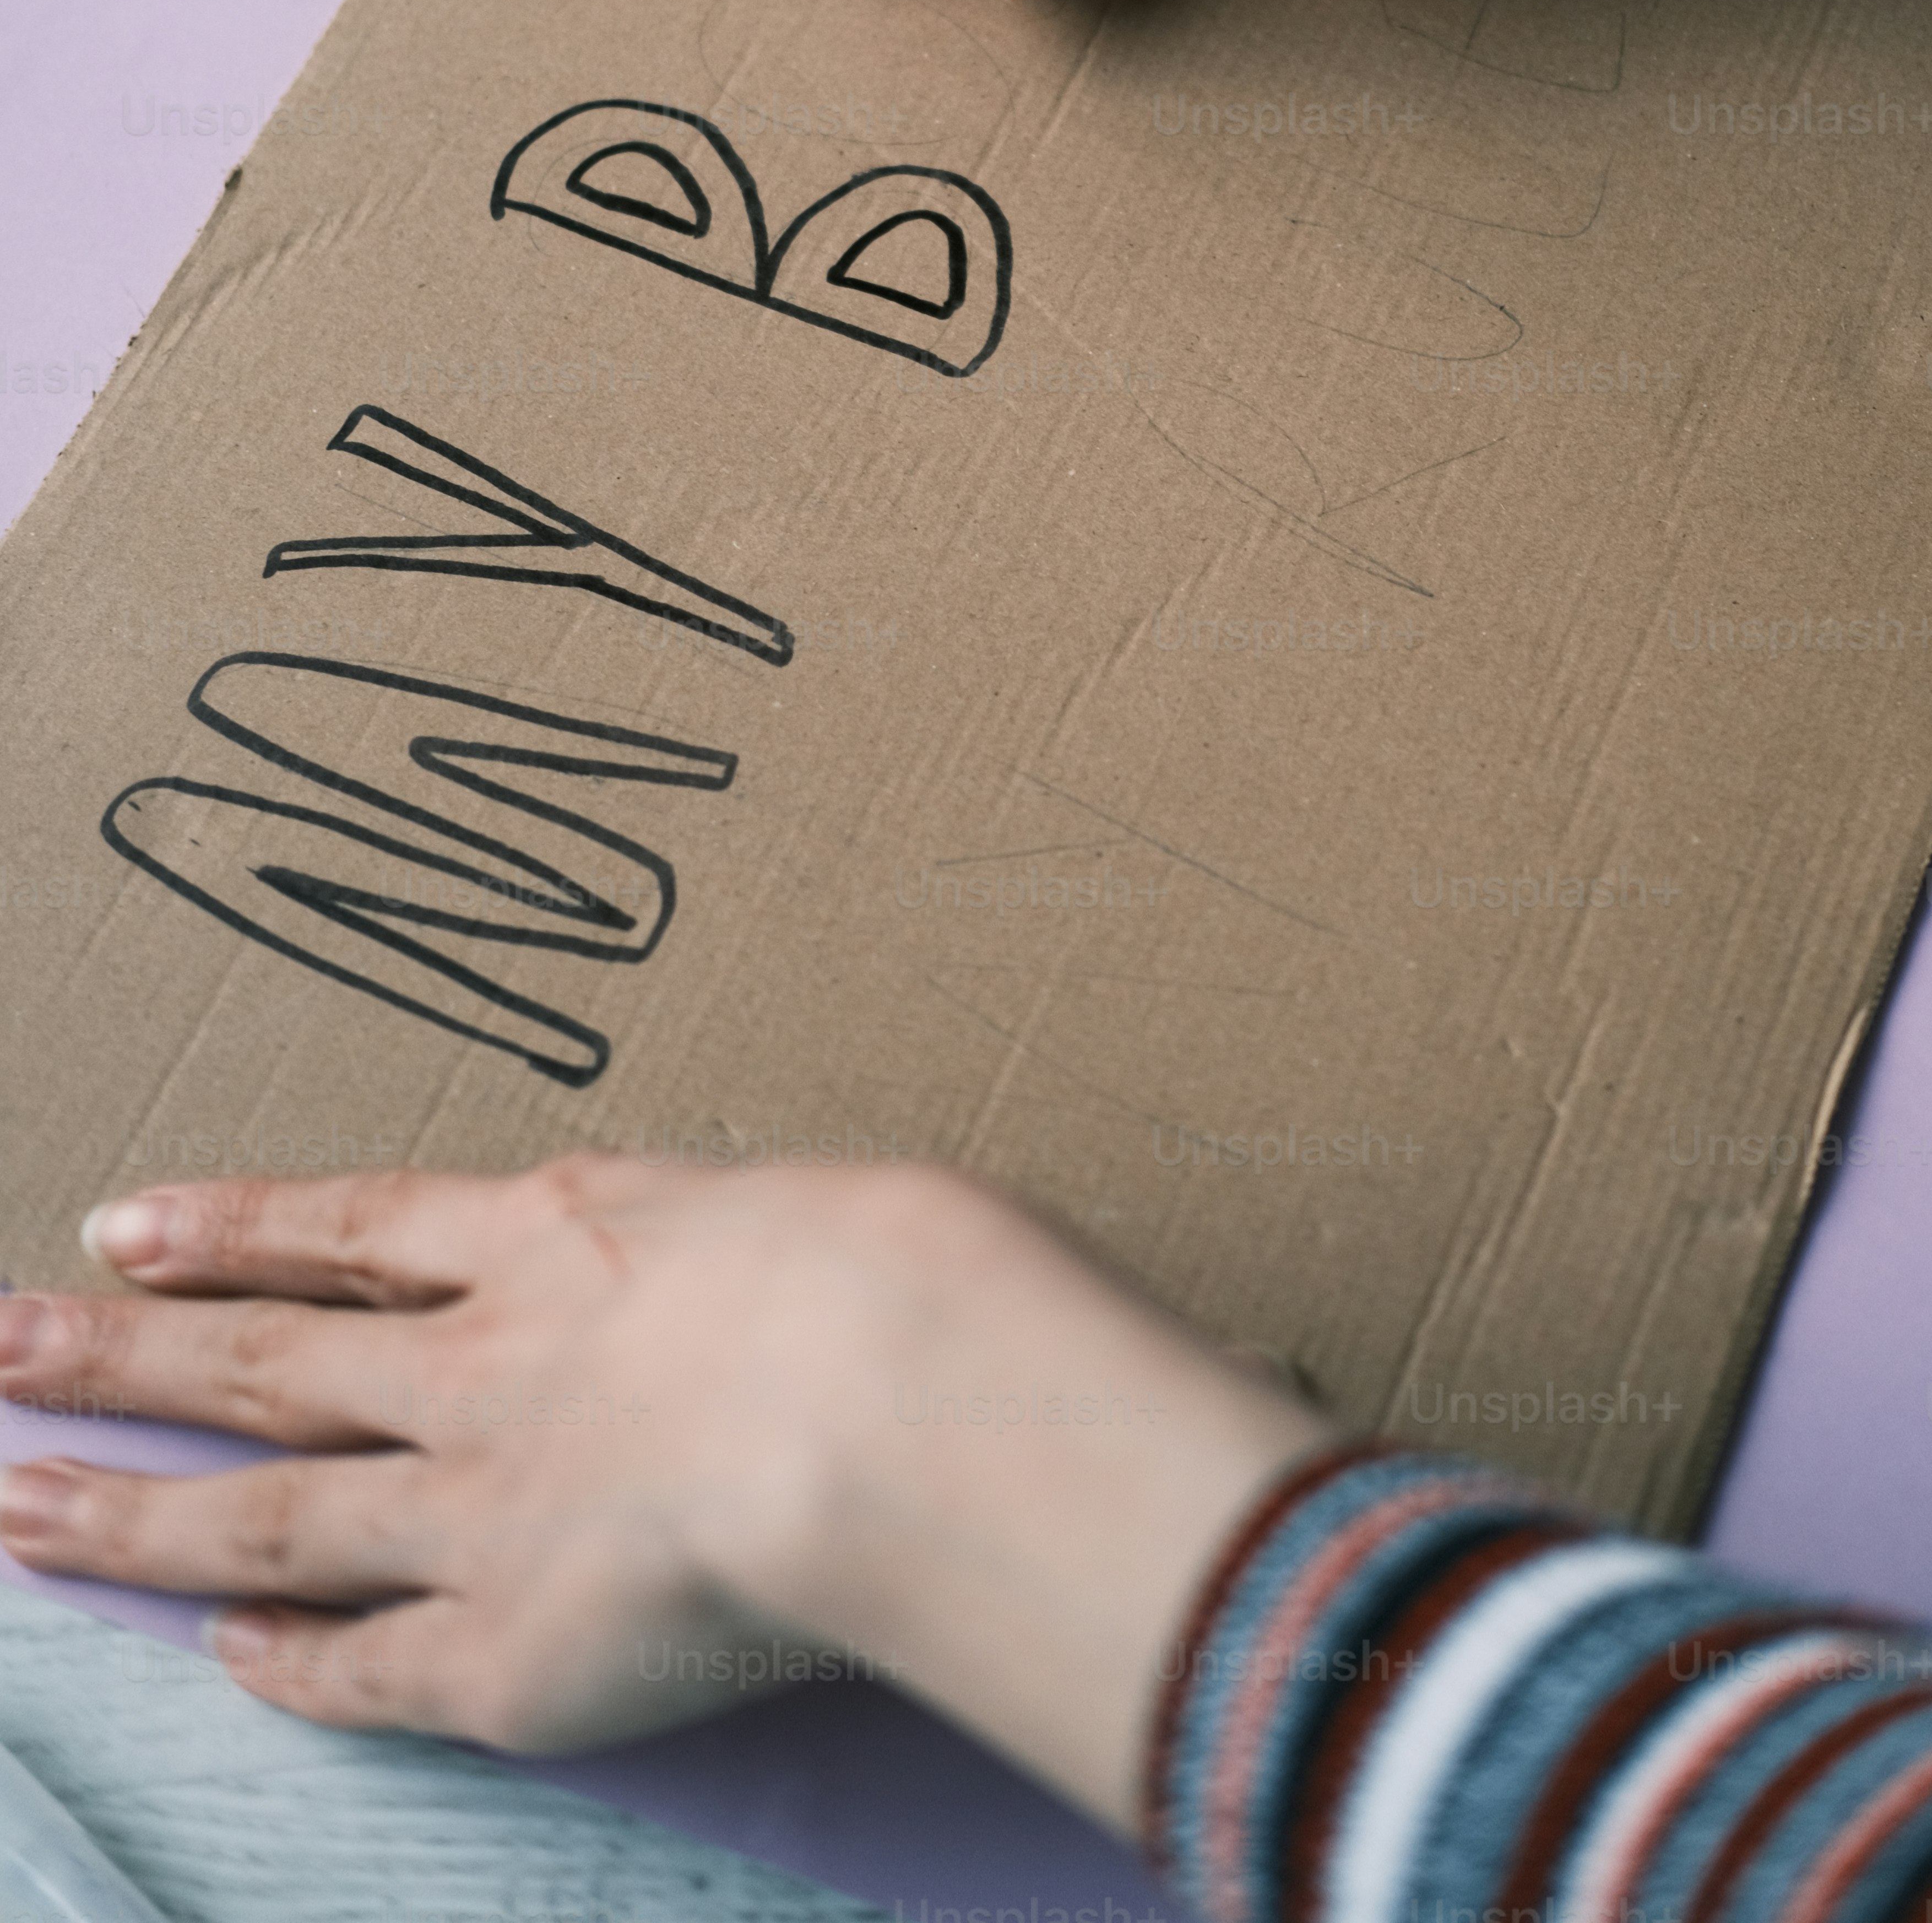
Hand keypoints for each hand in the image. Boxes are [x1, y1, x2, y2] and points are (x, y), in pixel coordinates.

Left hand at [0, 1159, 1324, 1819]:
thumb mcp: (813, 1210)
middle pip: (264, 1358)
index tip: (129, 1220)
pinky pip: (370, 1663)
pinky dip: (290, 1663)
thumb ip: (744, 1248)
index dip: (239, 1224)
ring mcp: (478, 1508)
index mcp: (560, 1237)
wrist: (895, 1390)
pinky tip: (226, 1659)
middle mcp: (484, 1365)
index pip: (354, 1229)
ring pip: (266, 1511)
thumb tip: (774, 1277)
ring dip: (132, 1511)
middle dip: (120, 1351)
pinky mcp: (508, 1651)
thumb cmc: (901, 1272)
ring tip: (18, 1498)